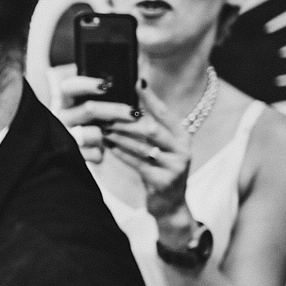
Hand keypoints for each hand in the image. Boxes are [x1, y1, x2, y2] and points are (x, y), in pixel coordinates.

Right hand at [53, 74, 137, 165]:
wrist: (74, 149)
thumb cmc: (89, 120)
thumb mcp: (91, 104)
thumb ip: (105, 93)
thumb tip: (139, 83)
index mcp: (64, 100)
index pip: (69, 87)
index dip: (87, 85)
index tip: (107, 84)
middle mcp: (62, 117)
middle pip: (89, 109)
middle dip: (116, 110)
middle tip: (135, 113)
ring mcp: (66, 136)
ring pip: (95, 133)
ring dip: (111, 134)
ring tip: (116, 134)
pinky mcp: (73, 155)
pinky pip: (95, 153)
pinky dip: (104, 152)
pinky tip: (103, 149)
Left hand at [102, 82, 193, 230]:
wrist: (170, 204)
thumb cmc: (159, 168)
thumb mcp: (161, 146)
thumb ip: (150, 126)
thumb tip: (129, 100)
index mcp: (183, 135)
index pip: (164, 112)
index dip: (150, 96)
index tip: (136, 81)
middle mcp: (183, 149)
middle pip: (152, 128)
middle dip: (127, 119)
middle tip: (106, 112)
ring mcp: (175, 166)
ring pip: (142, 146)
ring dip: (119, 136)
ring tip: (103, 128)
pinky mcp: (163, 181)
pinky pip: (137, 163)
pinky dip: (121, 153)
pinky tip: (107, 146)